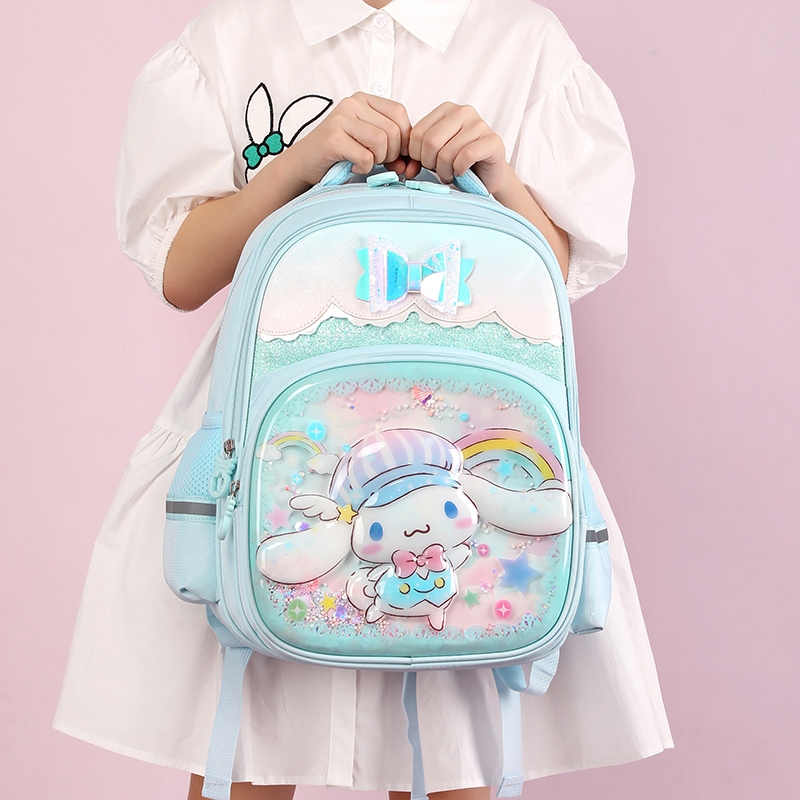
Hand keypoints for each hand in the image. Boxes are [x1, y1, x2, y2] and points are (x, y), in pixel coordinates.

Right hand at [282, 92, 420, 186]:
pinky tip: (351, 165)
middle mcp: (352, 103)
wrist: (304, 163)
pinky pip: (366, 157)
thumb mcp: (369, 144)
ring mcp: (341, 119)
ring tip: (362, 161)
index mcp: (364, 99)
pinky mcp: (333, 138)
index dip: (404, 139)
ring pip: (382, 142)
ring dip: (377, 160)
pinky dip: (363, 168)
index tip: (396, 156)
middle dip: (391, 154)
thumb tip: (411, 165)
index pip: (400, 114)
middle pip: (394, 131)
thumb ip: (393, 147)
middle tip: (376, 161)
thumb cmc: (339, 154)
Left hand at [408, 103, 511, 193]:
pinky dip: (459, 171)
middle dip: (430, 164)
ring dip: (445, 171)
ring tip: (451, 173)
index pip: (417, 133)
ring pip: (447, 153)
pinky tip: (462, 172)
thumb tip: (406, 167)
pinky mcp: (492, 141)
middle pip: (430, 142)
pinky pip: (465, 157)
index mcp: (446, 109)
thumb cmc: (458, 163)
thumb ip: (418, 155)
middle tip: (439, 170)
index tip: (427, 163)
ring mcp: (480, 124)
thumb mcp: (433, 155)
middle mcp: (463, 111)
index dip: (417, 156)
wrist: (487, 176)